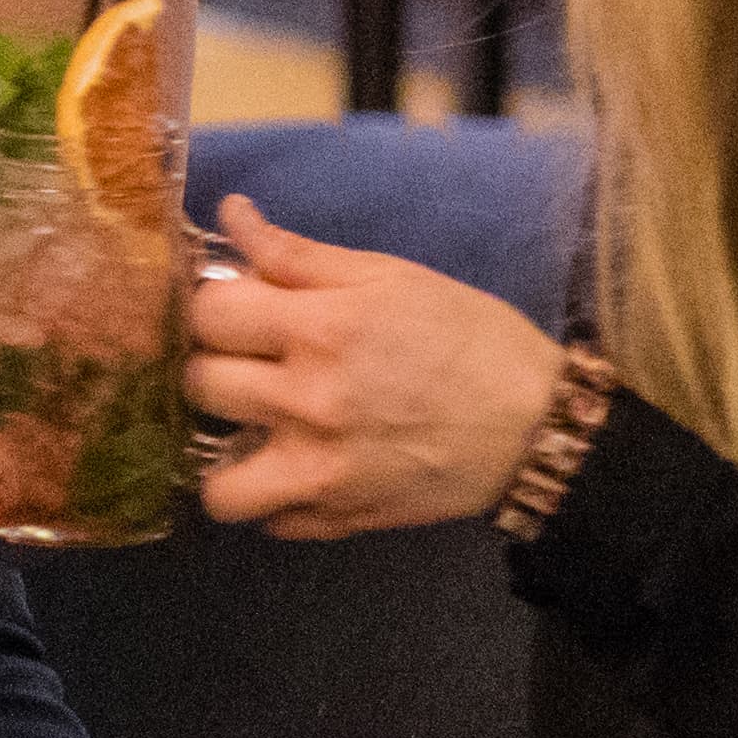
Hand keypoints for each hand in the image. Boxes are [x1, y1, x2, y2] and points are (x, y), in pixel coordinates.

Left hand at [183, 194, 572, 536]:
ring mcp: (320, 473)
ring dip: (229, 455)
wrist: (536, 425)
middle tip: (252, 365)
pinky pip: (267, 522)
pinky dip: (273, 499)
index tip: (240, 311)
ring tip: (257, 432)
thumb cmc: (469, 337)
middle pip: (202, 385)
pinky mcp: (339, 520)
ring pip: (217, 485)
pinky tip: (299, 467)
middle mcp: (309, 404)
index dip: (216, 306)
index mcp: (321, 329)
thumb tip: (231, 214)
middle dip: (217, 367)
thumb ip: (298, 255)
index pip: (208, 314)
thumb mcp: (389, 277)